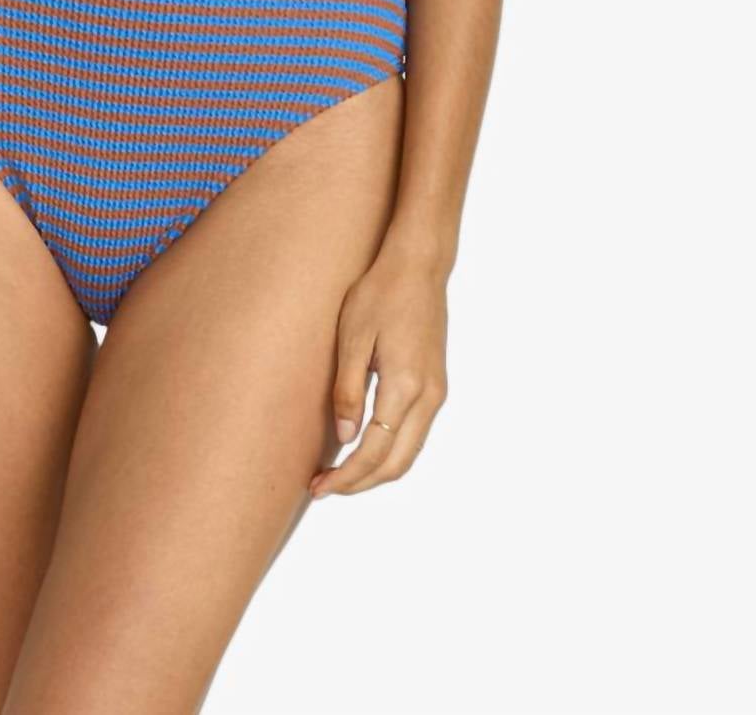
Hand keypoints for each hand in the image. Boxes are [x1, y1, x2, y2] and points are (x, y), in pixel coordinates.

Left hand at [310, 249, 448, 497]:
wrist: (419, 267)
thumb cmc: (379, 294)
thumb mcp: (352, 337)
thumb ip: (348, 390)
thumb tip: (344, 438)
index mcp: (405, 386)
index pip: (373, 451)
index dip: (345, 476)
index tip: (318, 487)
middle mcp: (428, 397)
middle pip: (396, 464)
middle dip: (359, 483)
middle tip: (322, 488)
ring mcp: (437, 393)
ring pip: (409, 454)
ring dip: (375, 472)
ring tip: (338, 475)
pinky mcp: (436, 386)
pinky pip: (414, 435)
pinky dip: (390, 453)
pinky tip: (362, 448)